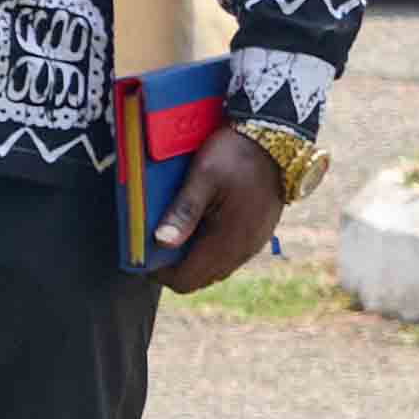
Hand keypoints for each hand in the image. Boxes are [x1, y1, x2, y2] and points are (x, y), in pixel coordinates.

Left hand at [159, 128, 284, 293]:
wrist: (276, 139)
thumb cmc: (235, 155)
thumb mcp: (202, 178)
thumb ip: (183, 212)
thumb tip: (161, 242)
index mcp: (228, 240)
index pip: (188, 279)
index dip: (161, 275)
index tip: (142, 259)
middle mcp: (245, 249)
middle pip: (201, 278)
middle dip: (175, 269)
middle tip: (153, 247)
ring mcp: (254, 242)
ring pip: (216, 268)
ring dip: (193, 260)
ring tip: (172, 235)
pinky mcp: (259, 233)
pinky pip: (229, 255)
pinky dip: (209, 251)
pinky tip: (197, 229)